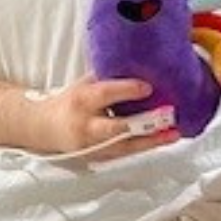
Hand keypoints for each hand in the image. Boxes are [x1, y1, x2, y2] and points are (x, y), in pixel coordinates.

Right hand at [43, 74, 178, 161]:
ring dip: (151, 141)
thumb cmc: (69, 101)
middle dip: (143, 123)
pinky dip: (145, 147)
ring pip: (124, 146)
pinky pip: (125, 154)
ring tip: (174, 133)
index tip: (149, 86)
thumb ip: (108, 76)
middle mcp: (87, 125)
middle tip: (168, 115)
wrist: (45, 129)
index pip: (105, 94)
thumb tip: (137, 62)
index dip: (127, 90)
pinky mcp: (99, 158)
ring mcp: (93, 146)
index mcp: (82, 100)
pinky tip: (163, 139)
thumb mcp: (84, 83)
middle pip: (116, 127)